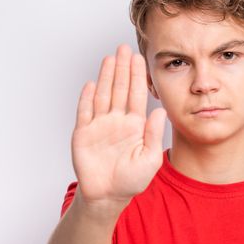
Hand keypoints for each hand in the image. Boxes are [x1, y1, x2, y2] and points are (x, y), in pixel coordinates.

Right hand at [70, 44, 165, 206]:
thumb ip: (154, 134)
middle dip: (122, 69)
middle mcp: (117, 121)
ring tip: (110, 58)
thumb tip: (160, 110)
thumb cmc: (132, 180)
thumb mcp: (150, 158)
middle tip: (124, 48)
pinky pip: (85, 112)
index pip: (136, 95)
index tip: (139, 58)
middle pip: (119, 89)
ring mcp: (100, 126)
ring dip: (105, 77)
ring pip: (103, 95)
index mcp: (135, 125)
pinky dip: (86, 98)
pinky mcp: (83, 134)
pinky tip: (91, 83)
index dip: (137, 77)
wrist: (108, 196)